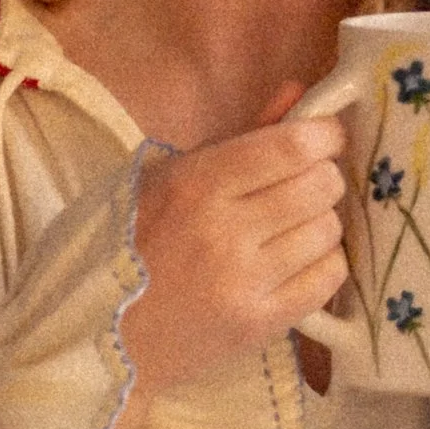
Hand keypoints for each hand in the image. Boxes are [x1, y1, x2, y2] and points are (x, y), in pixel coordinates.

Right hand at [121, 103, 348, 400]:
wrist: (100, 334)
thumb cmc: (129, 244)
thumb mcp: (167, 176)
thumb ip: (241, 135)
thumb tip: (302, 94)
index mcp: (195, 183)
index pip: (291, 147)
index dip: (324, 134)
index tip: (324, 136)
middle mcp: (224, 231)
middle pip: (321, 185)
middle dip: (323, 176)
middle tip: (303, 184)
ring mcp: (245, 282)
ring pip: (329, 230)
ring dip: (321, 220)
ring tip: (293, 226)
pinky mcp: (260, 324)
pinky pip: (328, 278)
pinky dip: (322, 262)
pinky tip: (297, 261)